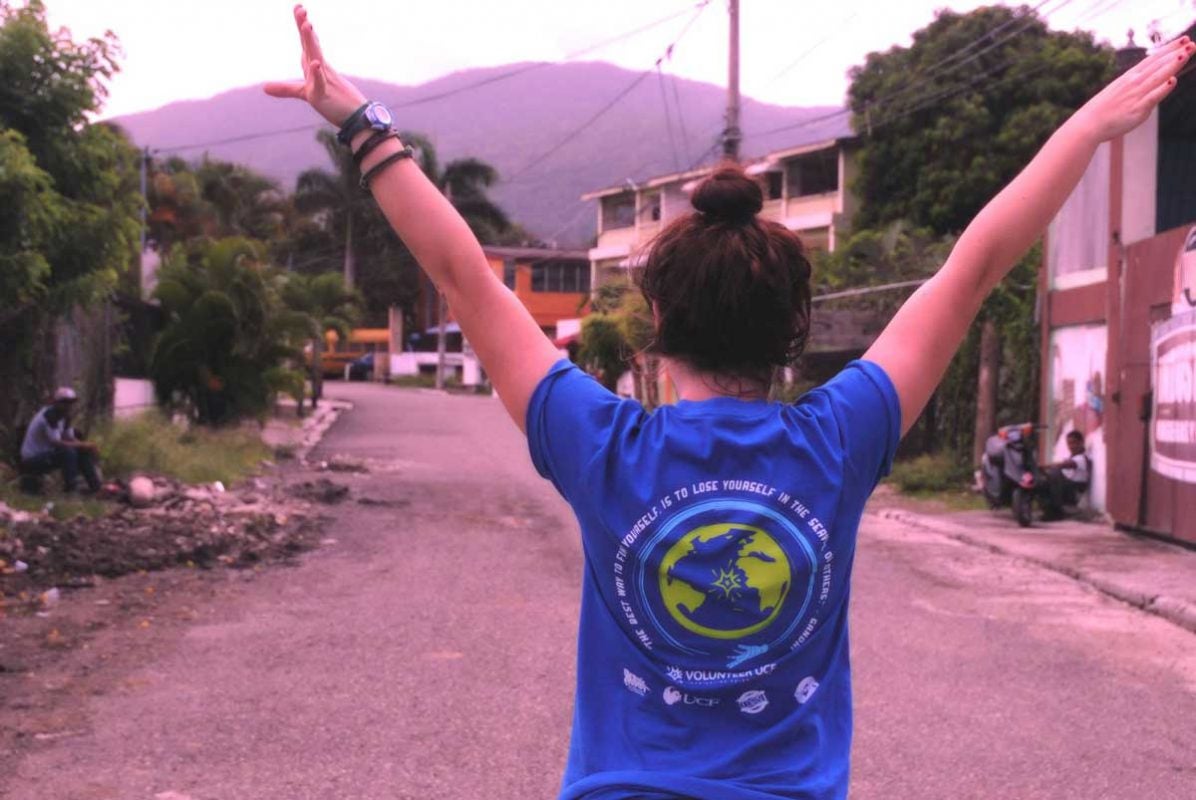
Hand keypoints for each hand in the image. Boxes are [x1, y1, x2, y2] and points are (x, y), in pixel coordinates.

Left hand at [264, 5, 366, 126]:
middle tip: (300, 8)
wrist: (356, 119)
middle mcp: (320, 70)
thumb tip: (264, 87)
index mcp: (315, 66)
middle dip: (304, 27)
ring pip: (316, 58)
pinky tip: (315, 63)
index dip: (302, 26)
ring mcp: (324, 81)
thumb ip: (286, 89)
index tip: (298, 8)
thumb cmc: (334, 104)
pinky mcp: (324, 95)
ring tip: (307, 25)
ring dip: (311, 42)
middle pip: (310, 45)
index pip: (307, 43)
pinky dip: (317, 73)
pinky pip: (320, 83)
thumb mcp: (305, 95)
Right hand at [1073, 35, 1192, 142]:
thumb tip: (1151, 84)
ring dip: (1172, 65)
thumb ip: (1138, 86)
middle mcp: (1134, 83)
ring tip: (1186, 53)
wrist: (1088, 124)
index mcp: (1130, 77)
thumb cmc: (1103, 110)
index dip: (1169, 49)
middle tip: (1192, 43)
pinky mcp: (1137, 110)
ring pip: (1157, 77)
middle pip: (1158, 65)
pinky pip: (1152, 97)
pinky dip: (1162, 89)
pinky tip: (1172, 80)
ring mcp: (1136, 95)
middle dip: (1175, 53)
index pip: (1153, 59)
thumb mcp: (1119, 91)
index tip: (1183, 40)